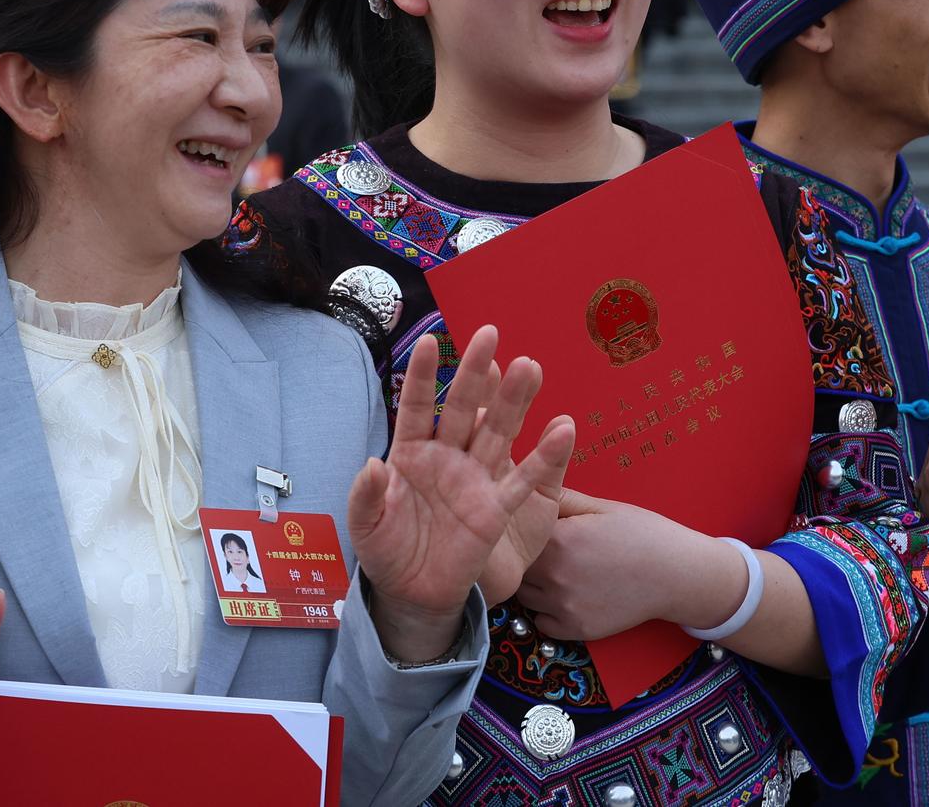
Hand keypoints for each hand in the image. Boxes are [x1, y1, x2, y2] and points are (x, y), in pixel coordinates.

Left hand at [348, 325, 573, 661]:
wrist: (414, 594)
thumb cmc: (387, 552)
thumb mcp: (366, 528)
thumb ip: (366, 497)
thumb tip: (373, 465)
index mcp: (411, 453)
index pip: (417, 406)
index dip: (424, 376)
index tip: (430, 341)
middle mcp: (447, 457)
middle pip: (464, 407)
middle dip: (477, 372)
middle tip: (490, 333)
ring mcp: (475, 479)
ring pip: (498, 431)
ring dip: (513, 399)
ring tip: (529, 365)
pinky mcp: (497, 508)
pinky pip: (525, 480)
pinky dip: (544, 456)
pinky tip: (562, 427)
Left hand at [515, 491, 730, 639]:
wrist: (676, 575)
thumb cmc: (643, 534)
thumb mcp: (603, 507)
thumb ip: (563, 498)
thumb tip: (532, 485)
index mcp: (559, 541)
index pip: (518, 535)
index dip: (523, 532)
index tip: (534, 529)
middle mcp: (554, 576)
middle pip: (518, 567)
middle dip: (527, 558)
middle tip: (547, 551)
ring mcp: (564, 607)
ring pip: (525, 597)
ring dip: (533, 585)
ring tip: (556, 572)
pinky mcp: (576, 630)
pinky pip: (542, 622)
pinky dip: (547, 611)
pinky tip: (565, 595)